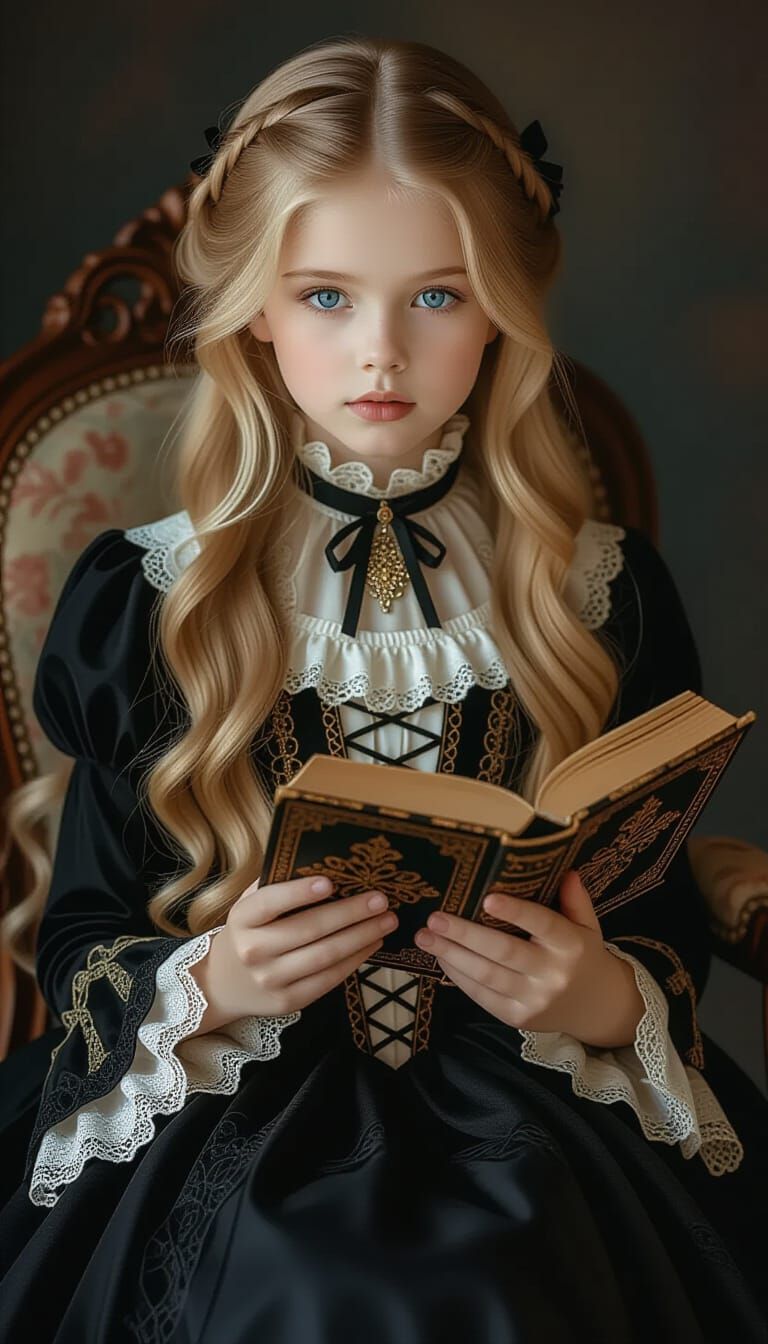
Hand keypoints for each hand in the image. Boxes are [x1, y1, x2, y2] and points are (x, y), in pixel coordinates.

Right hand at [192, 875, 398, 1029]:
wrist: (224, 982)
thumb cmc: (250, 930)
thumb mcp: (251, 905)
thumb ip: (277, 884)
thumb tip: (325, 861)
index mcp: (242, 918)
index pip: (270, 902)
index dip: (298, 892)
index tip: (330, 881)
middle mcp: (252, 950)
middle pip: (308, 929)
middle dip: (350, 913)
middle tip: (380, 900)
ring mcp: (270, 980)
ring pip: (324, 956)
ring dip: (361, 937)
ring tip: (387, 921)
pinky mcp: (288, 1001)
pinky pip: (328, 979)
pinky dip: (355, 960)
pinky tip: (372, 943)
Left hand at [413, 869, 644, 1047]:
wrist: (595, 1008)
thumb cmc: (583, 956)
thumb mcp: (588, 926)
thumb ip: (576, 899)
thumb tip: (566, 870)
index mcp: (572, 946)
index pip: (543, 924)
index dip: (515, 912)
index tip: (486, 897)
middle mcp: (553, 974)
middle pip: (504, 951)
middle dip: (465, 934)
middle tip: (434, 918)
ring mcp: (534, 999)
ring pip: (487, 975)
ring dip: (452, 955)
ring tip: (425, 937)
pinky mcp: (517, 1018)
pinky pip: (482, 996)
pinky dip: (458, 976)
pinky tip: (441, 957)